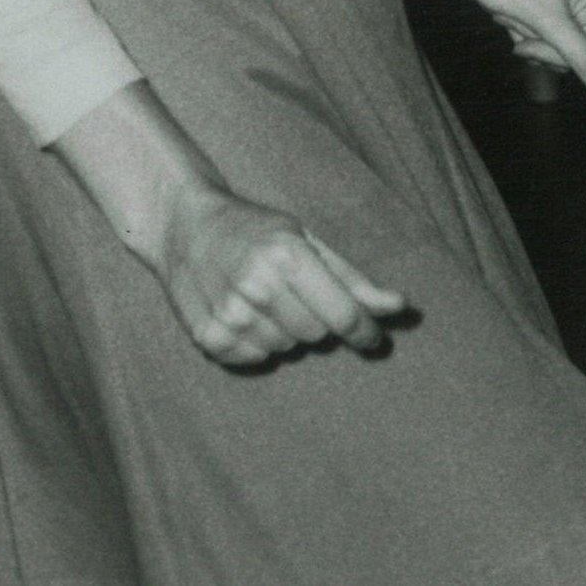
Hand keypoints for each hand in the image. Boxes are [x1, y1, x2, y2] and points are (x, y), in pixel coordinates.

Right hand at [155, 181, 410, 368]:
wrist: (186, 227)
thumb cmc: (257, 229)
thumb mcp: (307, 239)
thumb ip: (353, 279)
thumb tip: (399, 308)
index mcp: (287, 255)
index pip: (340, 314)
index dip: (364, 331)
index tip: (374, 338)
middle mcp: (257, 286)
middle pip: (316, 334)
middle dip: (318, 318)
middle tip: (299, 291)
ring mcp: (229, 315)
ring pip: (287, 348)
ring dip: (287, 329)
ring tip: (268, 297)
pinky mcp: (207, 338)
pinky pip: (256, 359)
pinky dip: (259, 342)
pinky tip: (246, 313)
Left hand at [423, 0, 585, 100]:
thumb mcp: (549, 23)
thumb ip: (584, 59)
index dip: (555, 51)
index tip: (534, 26)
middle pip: (570, 55)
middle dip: (539, 44)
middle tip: (522, 14)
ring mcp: (566, 5)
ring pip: (550, 50)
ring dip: (526, 36)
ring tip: (514, 9)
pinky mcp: (544, 8)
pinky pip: (537, 39)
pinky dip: (519, 32)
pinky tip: (509, 11)